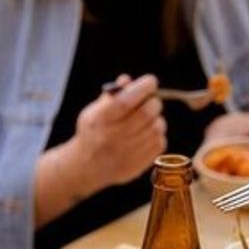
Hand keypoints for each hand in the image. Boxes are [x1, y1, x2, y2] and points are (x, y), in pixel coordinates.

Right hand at [66, 74, 167, 193]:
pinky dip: (157, 134)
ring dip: (156, 119)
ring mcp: (127, 153)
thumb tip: (127, 80)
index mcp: (99, 121)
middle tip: (152, 100)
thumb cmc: (93, 133)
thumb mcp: (93, 111)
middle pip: (145, 114)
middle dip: (154, 102)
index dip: (142, 88)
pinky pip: (160, 142)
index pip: (125, 101)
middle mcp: (112, 138)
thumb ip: (111, 96)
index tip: (150, 81)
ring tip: (146, 120)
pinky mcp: (139, 164)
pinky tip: (146, 134)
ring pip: (157, 128)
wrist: (87, 167)